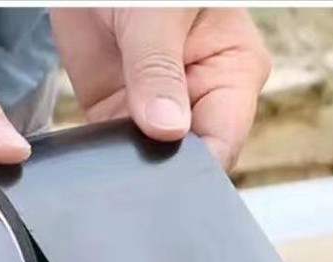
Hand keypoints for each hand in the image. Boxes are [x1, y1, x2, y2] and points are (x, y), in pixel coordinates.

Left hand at [52, 7, 269, 169]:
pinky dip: (105, 160)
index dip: (199, 167)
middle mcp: (201, 101)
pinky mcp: (119, 116)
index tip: (170, 174)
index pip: (224, 141)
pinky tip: (99, 158)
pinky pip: (115, 153)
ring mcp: (160, 113)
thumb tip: (167, 130)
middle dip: (166, 171)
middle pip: (191, 161)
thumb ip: (158, 70)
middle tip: (140, 170)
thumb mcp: (155, 14)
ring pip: (153, 164)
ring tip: (117, 160)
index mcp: (234, 74)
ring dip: (133, 169)